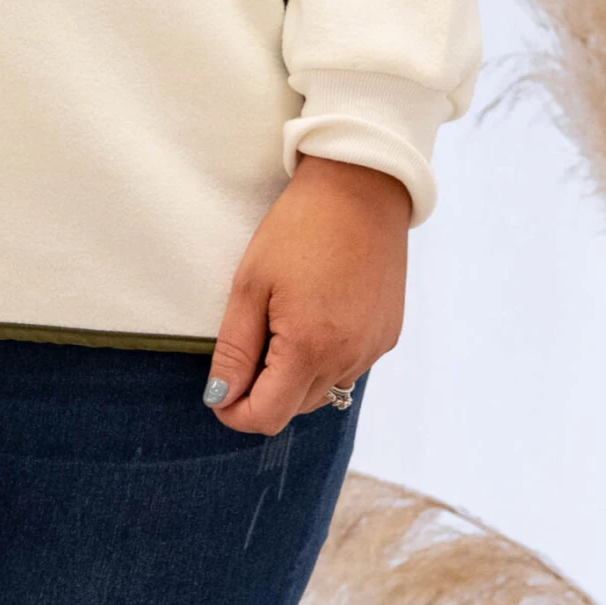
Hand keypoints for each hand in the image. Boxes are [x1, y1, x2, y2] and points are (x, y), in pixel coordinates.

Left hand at [205, 155, 409, 435]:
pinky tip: (315, 314)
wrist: (361, 187)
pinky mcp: (388, 334)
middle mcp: (350, 358)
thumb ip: (235, 350)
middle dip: (263, 390)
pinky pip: (349, 366)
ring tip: (282, 320)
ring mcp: (374, 348)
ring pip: (323, 389)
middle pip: (295, 407)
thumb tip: (219, 398)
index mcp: (311, 348)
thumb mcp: (251, 285)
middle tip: (249, 339)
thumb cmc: (298, 229)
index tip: (217, 394)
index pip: (268, 417)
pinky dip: (325, 357)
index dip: (235, 413)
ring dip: (295, 374)